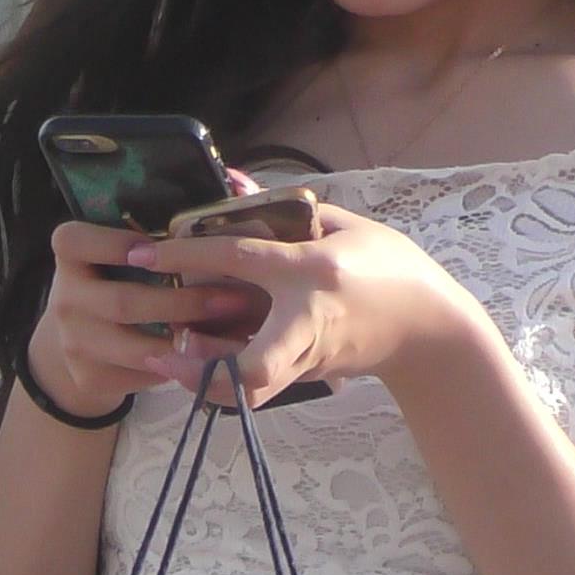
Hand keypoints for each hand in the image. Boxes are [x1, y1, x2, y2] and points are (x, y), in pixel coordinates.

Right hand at [30, 214, 269, 416]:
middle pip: (126, 302)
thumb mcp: (117, 251)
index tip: (157, 246)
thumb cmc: (115, 280)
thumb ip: (158, 224)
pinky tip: (210, 359)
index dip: (116, 244)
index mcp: (69, 254)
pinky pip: (142, 375)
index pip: (79, 241)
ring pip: (138, 347)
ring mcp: (73, 341)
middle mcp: (63, 297)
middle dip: (184, 302)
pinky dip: (180, 369)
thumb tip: (234, 181)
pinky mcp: (88, 376)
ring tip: (231, 335)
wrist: (73, 345)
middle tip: (233, 298)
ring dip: (189, 342)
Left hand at [123, 203, 477, 403]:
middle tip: (166, 349)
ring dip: (205, 381)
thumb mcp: (346, 227)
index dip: (187, 254)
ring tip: (169, 358)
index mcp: (313, 271)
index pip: (240, 258)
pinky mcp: (308, 378)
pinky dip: (226, 380)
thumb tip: (234, 185)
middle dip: (205, 369)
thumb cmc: (390, 270)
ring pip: (250, 389)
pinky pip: (259, 384)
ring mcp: (308, 357)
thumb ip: (288, 208)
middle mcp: (307, 321)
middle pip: (253, 368)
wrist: (429, 330)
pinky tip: (200, 361)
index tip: (145, 252)